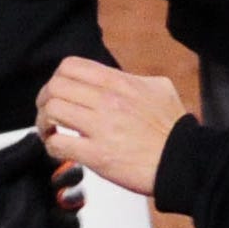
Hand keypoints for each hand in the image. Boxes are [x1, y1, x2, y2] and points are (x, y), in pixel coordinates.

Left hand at [37, 58, 186, 196]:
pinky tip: (58, 150)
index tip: (57, 92)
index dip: (56, 78)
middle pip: (55, 87)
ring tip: (50, 132)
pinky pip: (59, 144)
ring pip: (53, 111)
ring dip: (44, 123)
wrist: (184, 161)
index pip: (71, 66)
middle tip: (47, 113)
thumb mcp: (159, 89)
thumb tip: (116, 78)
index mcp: (120, 83)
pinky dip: (52, 147)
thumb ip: (132, 79)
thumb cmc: (173, 130)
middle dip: (44, 101)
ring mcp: (102, 127)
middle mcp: (108, 101)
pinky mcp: (98, 155)